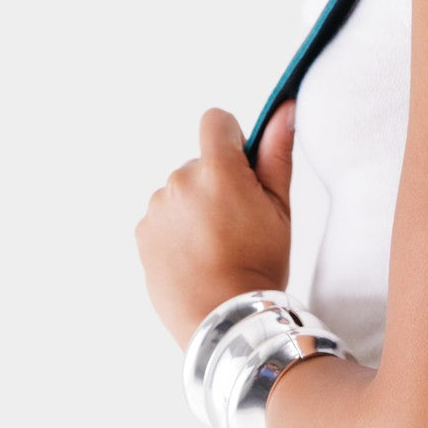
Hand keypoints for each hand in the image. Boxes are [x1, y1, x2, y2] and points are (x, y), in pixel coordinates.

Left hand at [135, 100, 295, 350]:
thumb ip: (277, 154)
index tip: (244, 166)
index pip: (216, 122)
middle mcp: (180, 182)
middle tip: (240, 223)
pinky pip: (164, 218)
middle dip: (218, 183)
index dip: (233, 138)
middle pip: (201, 164)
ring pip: (182, 192)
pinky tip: (199, 256)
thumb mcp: (281, 208)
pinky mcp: (143, 233)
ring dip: (197, 207)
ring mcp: (157, 208)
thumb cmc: (259, 263)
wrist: (225, 316)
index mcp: (218, 170)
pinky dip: (179, 230)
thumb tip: (284, 111)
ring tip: (218, 245)